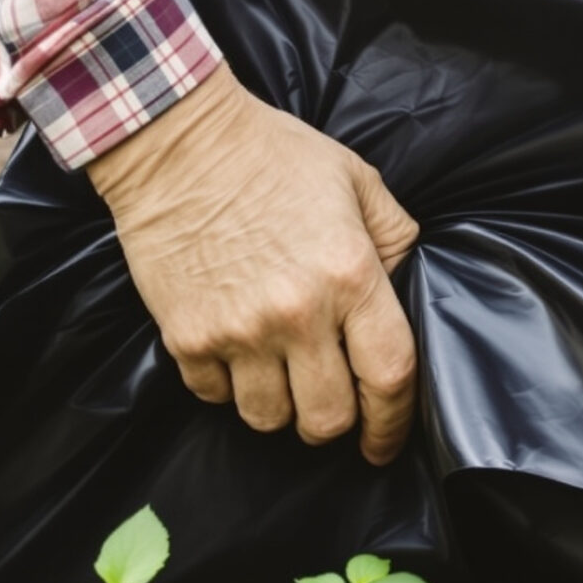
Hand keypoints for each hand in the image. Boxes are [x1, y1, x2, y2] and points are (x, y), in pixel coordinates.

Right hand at [88, 67, 419, 459]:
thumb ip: (395, 237)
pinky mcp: (186, 336)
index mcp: (350, 276)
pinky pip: (216, 397)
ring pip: (270, 419)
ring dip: (282, 411)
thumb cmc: (272, 155)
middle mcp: (297, 313)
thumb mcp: (356, 180)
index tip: (386, 441)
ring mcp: (238, 330)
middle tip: (332, 406)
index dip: (394, 424)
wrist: (176, 141)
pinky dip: (229, 389)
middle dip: (337, 425)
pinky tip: (236, 355)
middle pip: (328, 418)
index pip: (390, 378)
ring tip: (282, 379)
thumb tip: (406, 284)